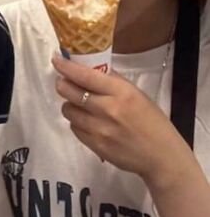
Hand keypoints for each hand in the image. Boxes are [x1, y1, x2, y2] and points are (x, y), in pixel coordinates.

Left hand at [53, 55, 190, 184]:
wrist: (161, 156)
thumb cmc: (152, 121)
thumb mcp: (136, 93)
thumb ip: (113, 81)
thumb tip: (91, 68)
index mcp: (120, 92)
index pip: (84, 76)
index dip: (66, 67)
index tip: (56, 60)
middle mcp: (107, 110)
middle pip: (70, 92)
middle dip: (63, 84)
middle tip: (64, 82)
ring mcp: (100, 130)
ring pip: (69, 111)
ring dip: (69, 104)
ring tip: (78, 104)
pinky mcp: (96, 146)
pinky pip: (75, 129)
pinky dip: (76, 122)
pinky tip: (86, 121)